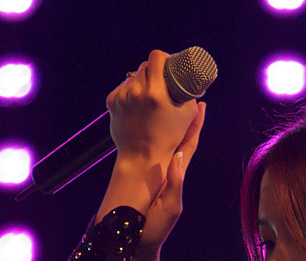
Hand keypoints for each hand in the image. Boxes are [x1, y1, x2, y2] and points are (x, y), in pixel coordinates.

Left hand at [106, 50, 198, 165]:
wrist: (142, 158)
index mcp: (155, 93)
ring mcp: (122, 97)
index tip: (167, 63)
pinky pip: (121, 88)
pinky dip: (129, 92)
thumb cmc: (168, 139)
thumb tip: (193, 86)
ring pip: (132, 77)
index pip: (156, 57)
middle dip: (153, 70)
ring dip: (140, 81)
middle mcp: (136, 92)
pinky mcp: (112, 102)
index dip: (163, 58)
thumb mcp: (186, 117)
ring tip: (147, 96)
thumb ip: (191, 97)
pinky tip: (136, 103)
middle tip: (159, 81)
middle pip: (144, 65)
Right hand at [134, 102, 205, 260]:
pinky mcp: (144, 177)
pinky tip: (144, 125)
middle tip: (184, 94)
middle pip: (178, 138)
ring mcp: (156, 174)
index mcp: (177, 175)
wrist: (139, 243)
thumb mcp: (170, 206)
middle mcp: (168, 171)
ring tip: (165, 102)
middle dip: (182, 117)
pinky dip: (149, 136)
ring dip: (165, 122)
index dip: (195, 125)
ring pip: (163, 142)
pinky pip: (148, 152)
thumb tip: (178, 156)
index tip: (200, 104)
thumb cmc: (157, 228)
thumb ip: (175, 183)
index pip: (189, 145)